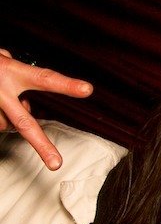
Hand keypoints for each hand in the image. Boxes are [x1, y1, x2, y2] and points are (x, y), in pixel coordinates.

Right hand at [0, 48, 92, 169]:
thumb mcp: (2, 60)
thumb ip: (18, 75)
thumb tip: (26, 100)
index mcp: (10, 72)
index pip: (43, 79)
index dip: (66, 85)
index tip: (87, 90)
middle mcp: (0, 91)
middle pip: (24, 123)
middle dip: (41, 145)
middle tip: (56, 164)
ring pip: (6, 124)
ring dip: (8, 116)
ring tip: (1, 100)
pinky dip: (0, 118)